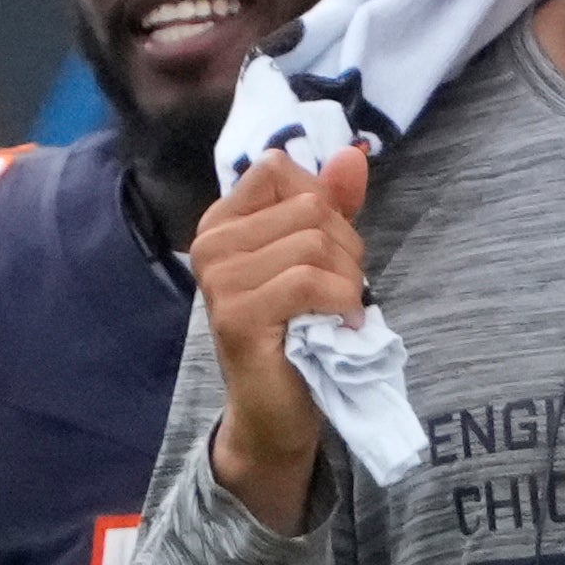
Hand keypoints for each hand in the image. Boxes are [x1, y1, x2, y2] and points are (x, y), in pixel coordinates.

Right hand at [196, 142, 370, 530]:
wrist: (276, 411)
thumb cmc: (299, 330)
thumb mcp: (319, 257)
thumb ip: (332, 203)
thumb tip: (354, 153)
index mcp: (223, 221)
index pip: (281, 168)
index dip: (322, 202)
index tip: (324, 250)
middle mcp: (211, 243)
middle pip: (309, 205)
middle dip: (346, 248)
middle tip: (338, 292)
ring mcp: (219, 280)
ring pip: (315, 242)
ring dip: (348, 281)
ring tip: (338, 312)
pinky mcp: (237, 316)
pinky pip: (308, 281)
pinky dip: (341, 303)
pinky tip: (337, 325)